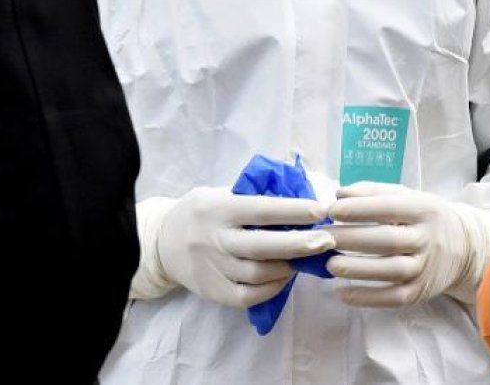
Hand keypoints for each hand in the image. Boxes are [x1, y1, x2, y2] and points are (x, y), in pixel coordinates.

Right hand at [136, 189, 334, 307]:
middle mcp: (215, 239)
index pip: (261, 209)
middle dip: (298, 244)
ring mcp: (213, 268)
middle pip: (262, 246)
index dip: (292, 211)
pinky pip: (248, 296)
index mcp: (219, 208)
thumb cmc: (203, 212)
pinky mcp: (213, 292)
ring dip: (288, 267)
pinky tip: (285, 276)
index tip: (321, 210)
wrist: (162, 243)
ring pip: (257, 273)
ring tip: (309, 258)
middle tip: (327, 241)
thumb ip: (252, 196)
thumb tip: (300, 194)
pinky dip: (272, 288)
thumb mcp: (221, 193)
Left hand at [325, 182, 489, 308]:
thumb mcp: (406, 196)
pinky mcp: (418, 292)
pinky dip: (366, 298)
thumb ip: (373, 192)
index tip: (332, 210)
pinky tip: (342, 293)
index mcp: (422, 210)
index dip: (359, 209)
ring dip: (357, 268)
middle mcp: (425, 239)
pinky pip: (391, 297)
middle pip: (386, 240)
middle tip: (322, 237)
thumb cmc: (424, 217)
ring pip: (389, 270)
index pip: (389, 208)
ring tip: (330, 264)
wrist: (464, 248)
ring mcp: (423, 268)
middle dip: (351, 239)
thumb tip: (339, 194)